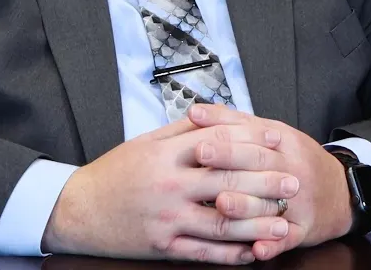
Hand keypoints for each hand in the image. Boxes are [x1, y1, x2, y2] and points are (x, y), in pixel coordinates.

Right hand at [41, 116, 301, 263]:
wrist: (77, 210)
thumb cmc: (113, 174)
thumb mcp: (144, 142)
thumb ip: (181, 130)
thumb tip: (215, 116)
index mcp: (165, 153)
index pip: (218, 142)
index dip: (252, 140)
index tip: (278, 141)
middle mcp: (168, 184)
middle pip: (227, 180)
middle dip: (265, 181)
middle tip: (293, 183)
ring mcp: (166, 217)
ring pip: (221, 221)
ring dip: (258, 223)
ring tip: (283, 223)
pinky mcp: (162, 246)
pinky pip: (203, 253)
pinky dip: (231, 254)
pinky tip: (252, 252)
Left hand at [187, 104, 354, 261]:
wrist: (341, 192)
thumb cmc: (298, 160)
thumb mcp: (273, 132)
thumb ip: (234, 122)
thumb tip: (196, 111)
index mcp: (283, 144)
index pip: (253, 138)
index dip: (225, 139)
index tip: (199, 140)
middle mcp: (292, 171)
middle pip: (260, 166)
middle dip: (229, 163)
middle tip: (201, 161)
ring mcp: (299, 202)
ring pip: (271, 205)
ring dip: (246, 206)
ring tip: (222, 204)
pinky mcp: (303, 230)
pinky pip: (288, 239)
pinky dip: (273, 245)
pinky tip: (257, 249)